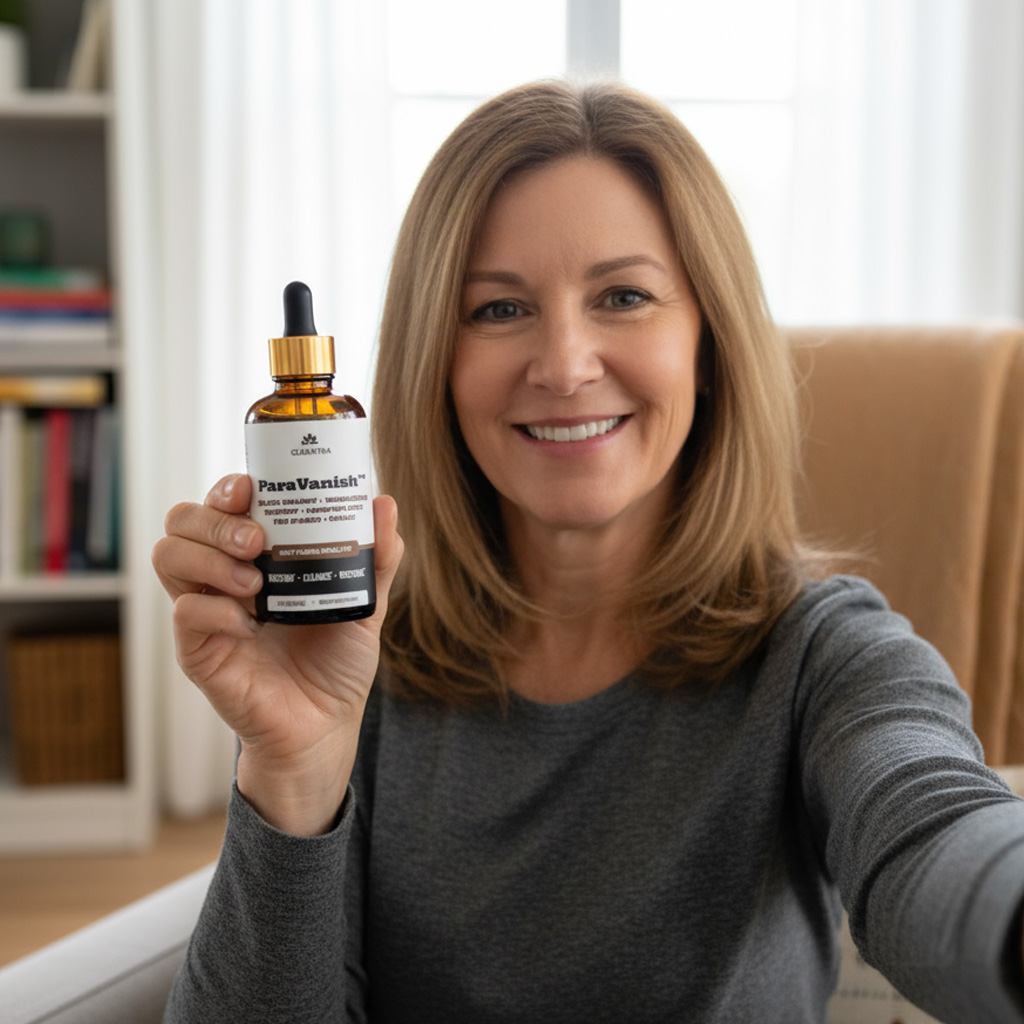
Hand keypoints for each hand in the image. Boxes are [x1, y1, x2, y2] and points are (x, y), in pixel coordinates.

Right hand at [152, 473, 402, 834]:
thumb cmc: (337, 660)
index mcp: (257, 555)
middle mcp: (223, 576)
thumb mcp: (365, 602)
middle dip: (215, 519)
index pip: (221, 503)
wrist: (327, 725)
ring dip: (209, 559)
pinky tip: (248, 624)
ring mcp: (206, 612)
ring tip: (255, 582)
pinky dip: (214, 611)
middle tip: (256, 540)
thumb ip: (376, 557)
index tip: (251, 489)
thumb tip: (384, 503)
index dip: (227, 487)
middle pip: (183, 520)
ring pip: (169, 556)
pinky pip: (184, 614)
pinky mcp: (198, 651)